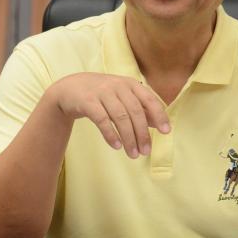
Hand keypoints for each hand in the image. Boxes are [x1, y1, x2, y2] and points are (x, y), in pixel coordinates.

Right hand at [50, 73, 170, 157]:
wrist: (70, 88)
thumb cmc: (102, 95)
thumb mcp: (122, 97)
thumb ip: (140, 108)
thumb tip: (159, 123)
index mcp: (130, 84)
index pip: (149, 99)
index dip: (159, 115)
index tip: (166, 131)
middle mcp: (118, 85)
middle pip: (135, 111)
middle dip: (142, 133)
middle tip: (146, 151)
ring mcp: (102, 92)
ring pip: (120, 117)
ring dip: (128, 138)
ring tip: (133, 154)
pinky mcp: (87, 101)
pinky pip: (102, 119)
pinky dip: (110, 134)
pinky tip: (116, 146)